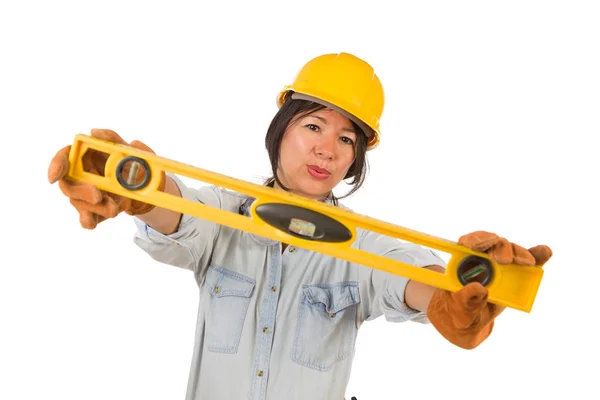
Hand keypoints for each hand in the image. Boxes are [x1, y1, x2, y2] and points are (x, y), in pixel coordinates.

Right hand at [48, 128, 164, 228]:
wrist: (148, 187)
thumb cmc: (134, 164)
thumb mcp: (128, 148)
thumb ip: (112, 138)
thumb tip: (94, 131)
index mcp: (85, 156)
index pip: (63, 157)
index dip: (56, 165)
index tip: (54, 177)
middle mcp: (80, 176)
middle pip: (69, 185)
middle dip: (82, 192)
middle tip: (98, 195)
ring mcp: (85, 195)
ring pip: (80, 203)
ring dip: (96, 207)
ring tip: (114, 208)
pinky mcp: (93, 210)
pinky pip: (86, 218)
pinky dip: (90, 220)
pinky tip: (95, 222)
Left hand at [427, 231, 551, 348]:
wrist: (473, 319)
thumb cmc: (461, 310)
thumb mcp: (460, 309)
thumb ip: (467, 300)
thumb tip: (480, 289)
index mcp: (461, 260)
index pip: (467, 242)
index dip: (474, 240)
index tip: (477, 247)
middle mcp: (480, 256)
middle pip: (491, 242)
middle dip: (499, 248)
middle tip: (504, 261)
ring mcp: (499, 262)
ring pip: (509, 250)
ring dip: (518, 253)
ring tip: (526, 262)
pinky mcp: (516, 270)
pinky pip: (527, 260)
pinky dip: (537, 255)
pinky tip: (544, 252)